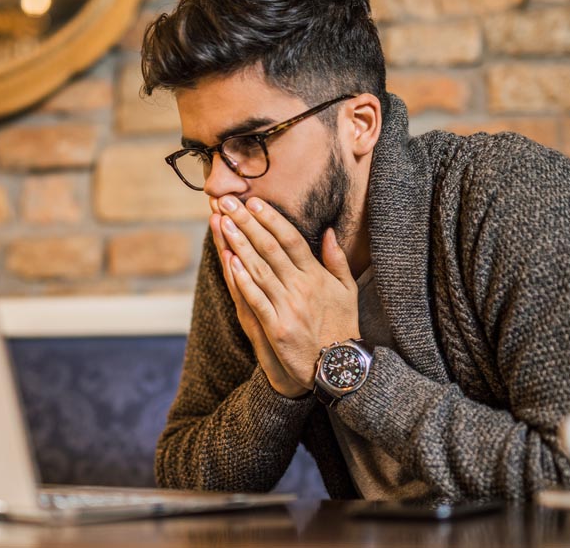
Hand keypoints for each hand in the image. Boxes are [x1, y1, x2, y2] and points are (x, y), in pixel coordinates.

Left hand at [217, 194, 359, 389]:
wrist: (339, 366)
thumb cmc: (341, 326)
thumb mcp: (347, 290)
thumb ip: (337, 260)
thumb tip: (329, 231)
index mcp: (317, 276)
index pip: (291, 239)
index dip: (270, 219)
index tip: (253, 201)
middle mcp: (302, 287)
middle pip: (270, 248)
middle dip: (247, 223)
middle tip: (228, 202)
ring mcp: (288, 307)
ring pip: (259, 269)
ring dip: (239, 244)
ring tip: (222, 222)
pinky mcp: (277, 328)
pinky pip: (256, 299)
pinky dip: (242, 280)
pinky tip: (229, 261)